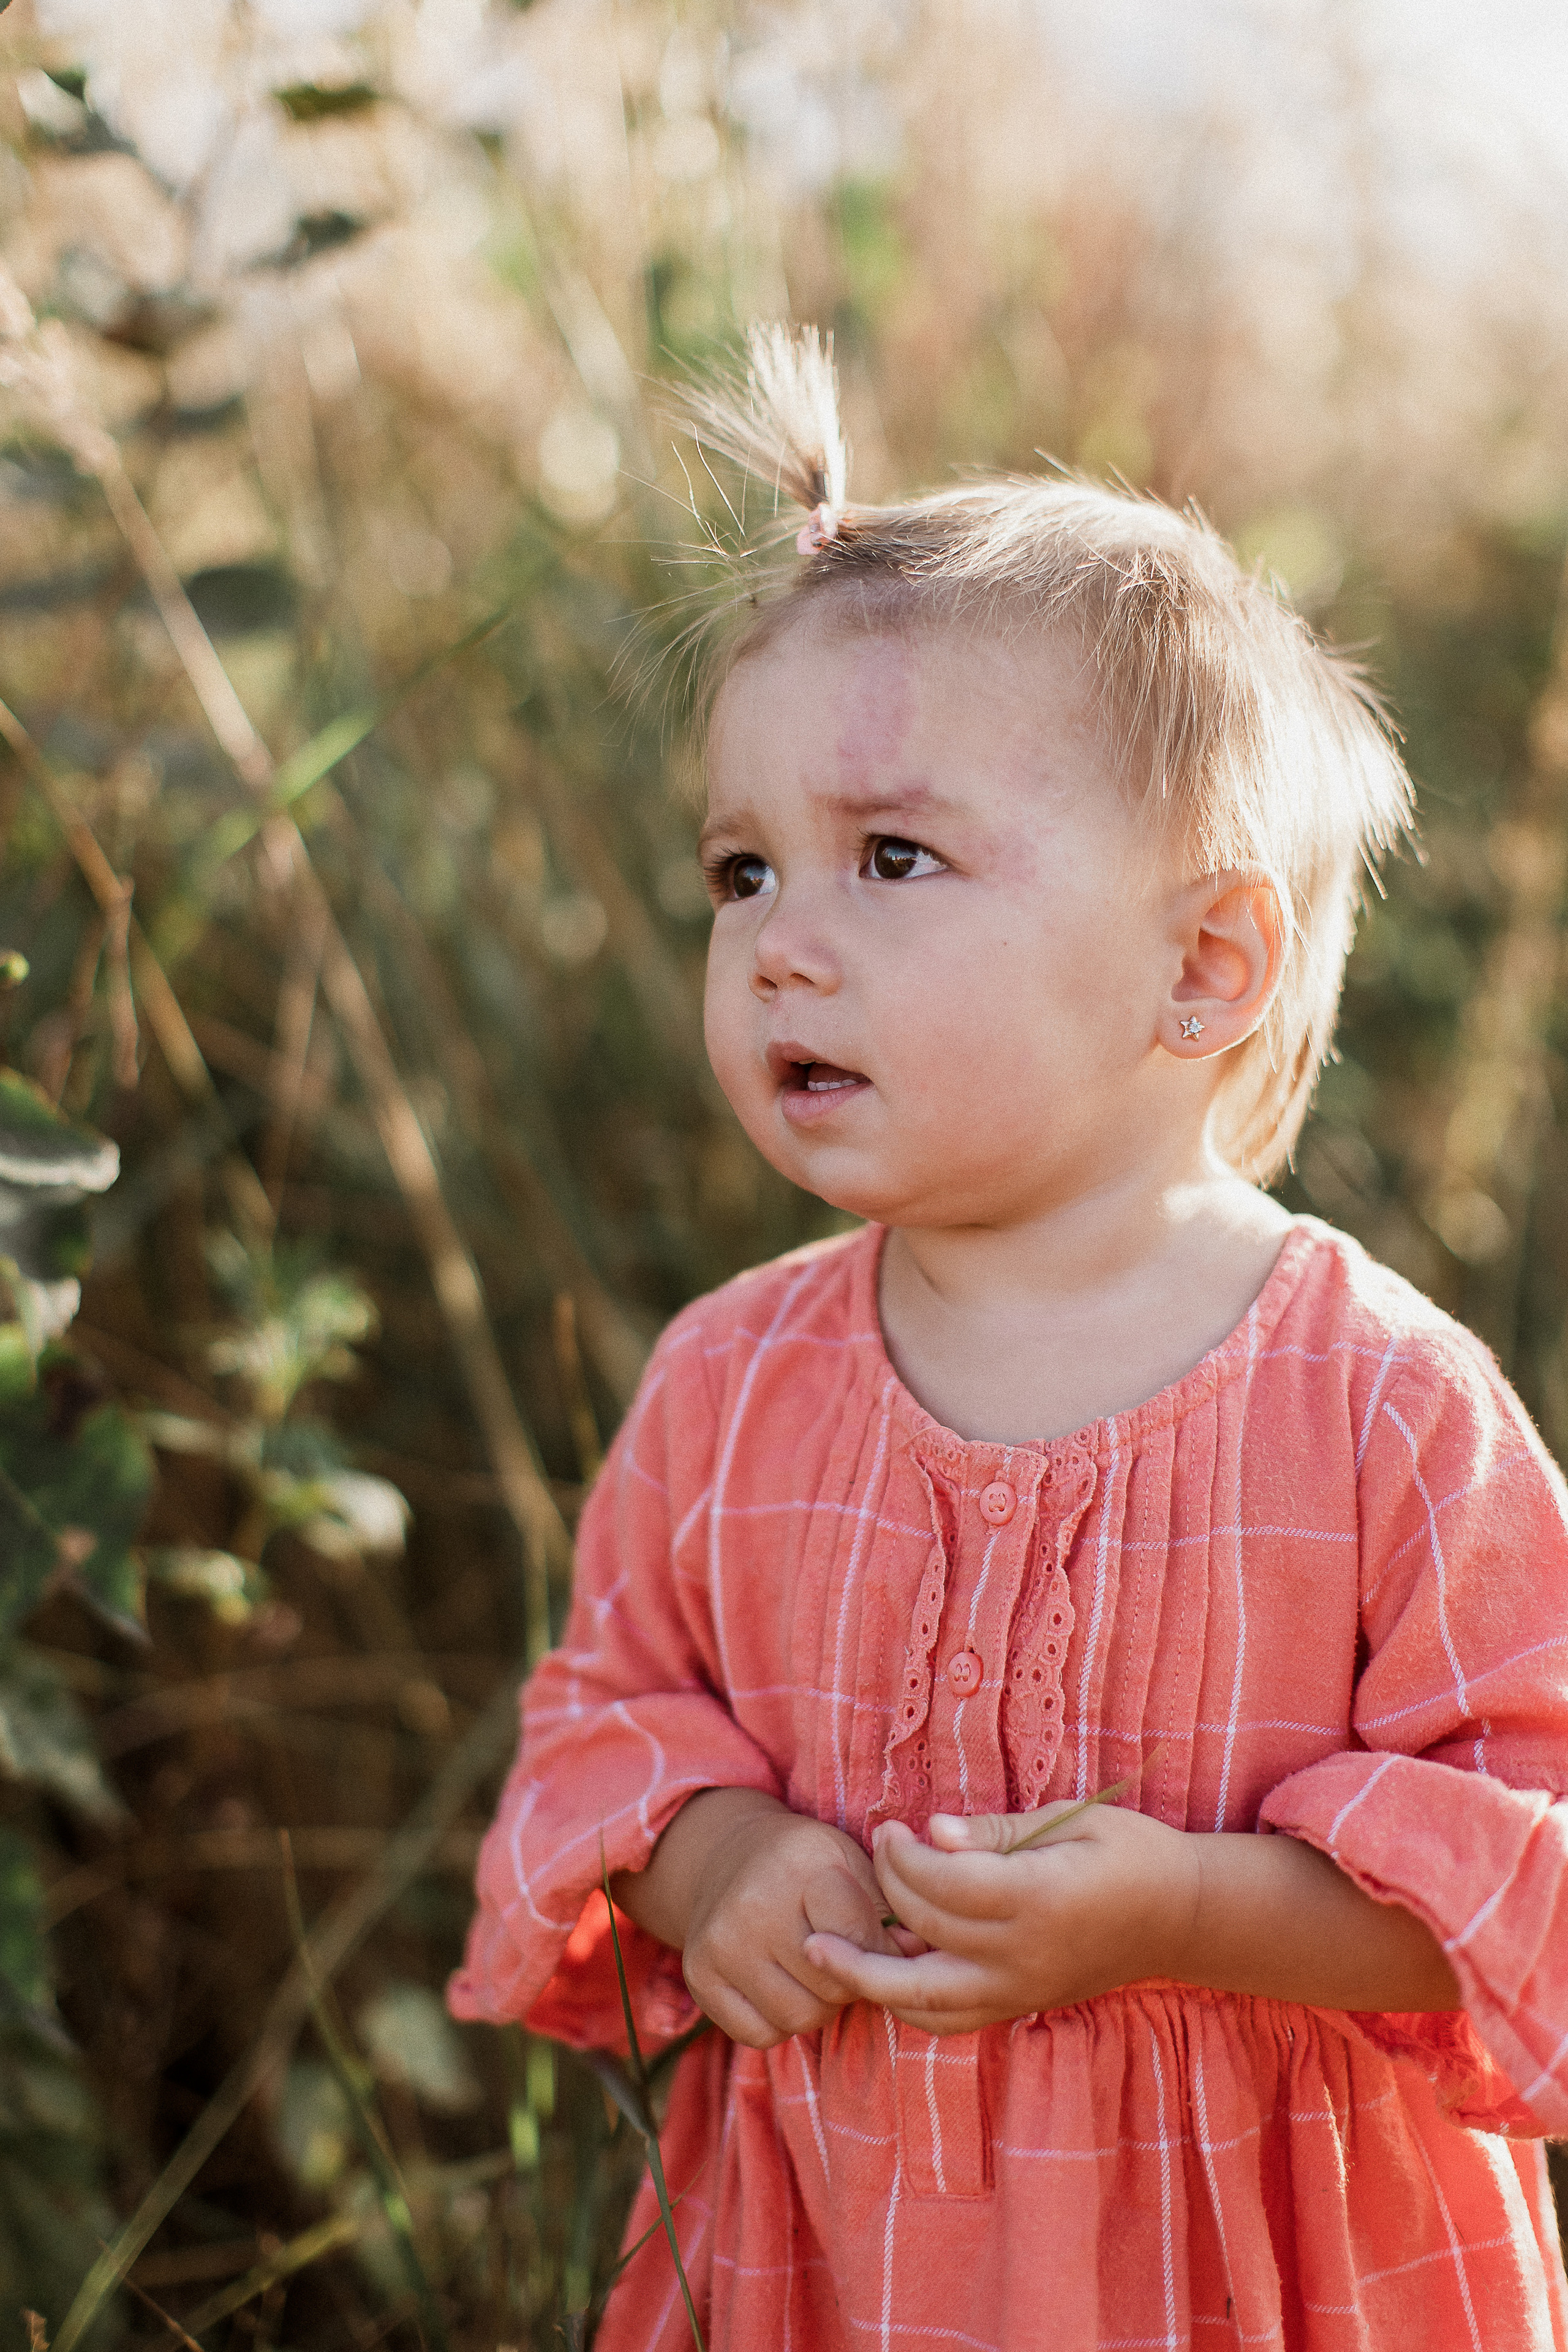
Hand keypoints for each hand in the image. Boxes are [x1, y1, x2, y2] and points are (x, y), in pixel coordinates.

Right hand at [614, 1789, 917, 2049]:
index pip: (859, 1940)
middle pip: (831, 1986)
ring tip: (813, 1971)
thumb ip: (891, 1906)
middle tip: (844, 1957)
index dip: (881, 1950)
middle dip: (849, 1981)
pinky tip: (779, 1983)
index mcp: (801, 1865)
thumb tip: (922, 1955)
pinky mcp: (699, 1977)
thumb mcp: (850, 1860)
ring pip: (798, 2018)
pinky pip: (760, 2035)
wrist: (723, 1855)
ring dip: (817, 2005)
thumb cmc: (805, 1863)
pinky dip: (778, 2022)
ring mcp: (720, 1944)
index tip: (882, 1941)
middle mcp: (753, 1904)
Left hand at [804, 1800, 1196, 2035]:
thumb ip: (995, 1833)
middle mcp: (1023, 1956)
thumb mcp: (1071, 1821)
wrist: (1183, 1917)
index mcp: (1037, 1899)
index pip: (942, 1883)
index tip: (890, 1827)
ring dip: (868, 1977)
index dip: (904, 1854)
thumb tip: (931, 1833)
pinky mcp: (1020, 2006)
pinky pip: (950, 2020)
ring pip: (924, 2000)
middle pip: (925, 1932)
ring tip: (820, 1952)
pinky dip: (907, 2001)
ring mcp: (1020, 1991)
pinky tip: (879, 1976)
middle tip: (874, 1850)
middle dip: (886, 1888)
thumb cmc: (1130, 1852)